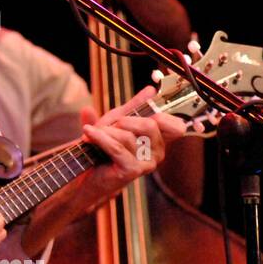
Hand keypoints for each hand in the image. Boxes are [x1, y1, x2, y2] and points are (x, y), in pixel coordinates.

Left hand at [77, 86, 185, 201]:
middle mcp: (158, 153)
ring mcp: (146, 164)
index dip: (163, 115)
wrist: (86, 173)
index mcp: (159, 140)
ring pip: (127, 136)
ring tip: (93, 135)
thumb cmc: (103, 148)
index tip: (145, 109)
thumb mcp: (118, 122)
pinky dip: (99, 138)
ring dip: (105, 132)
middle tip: (108, 126)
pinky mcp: (131, 171)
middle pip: (150, 125)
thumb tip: (151, 90)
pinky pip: (116, 147)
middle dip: (124, 120)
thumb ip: (133, 107)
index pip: (176, 126)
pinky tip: (88, 133)